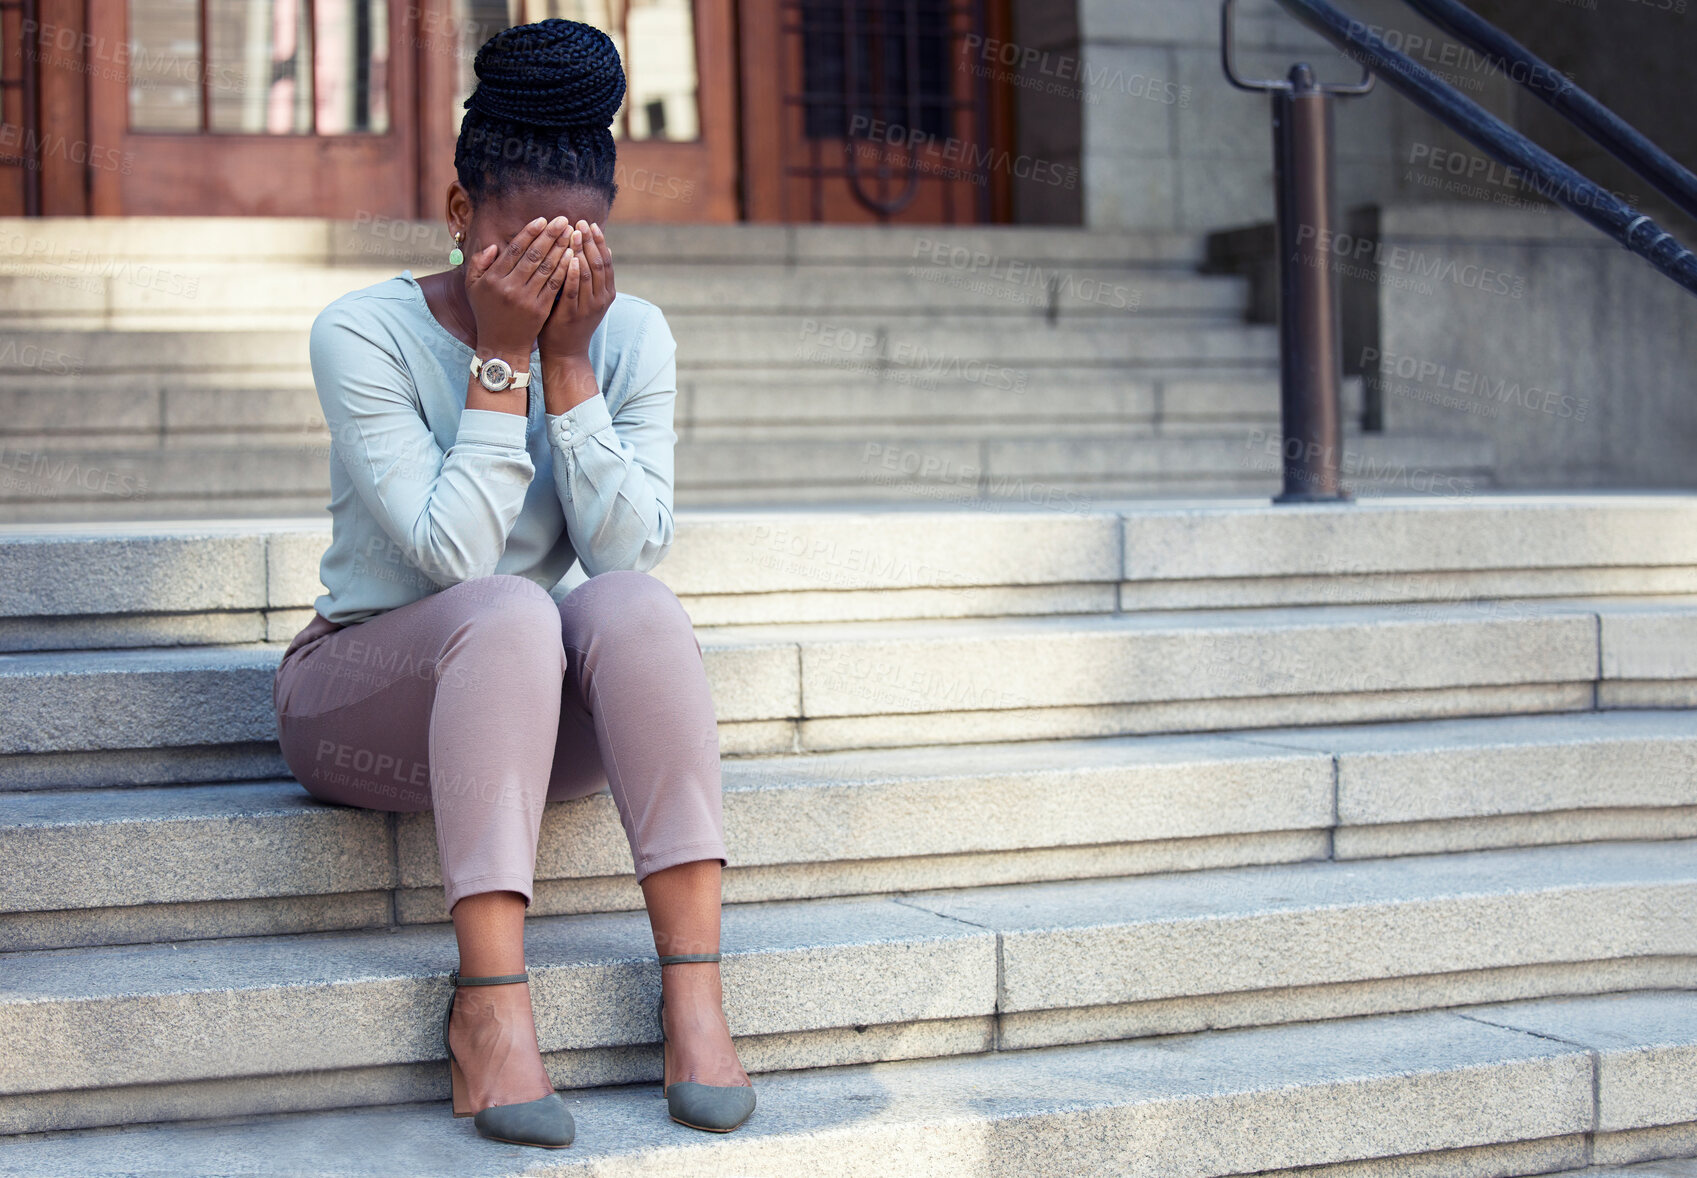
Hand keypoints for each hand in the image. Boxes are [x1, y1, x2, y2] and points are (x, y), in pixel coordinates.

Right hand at [464, 215, 572, 357]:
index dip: (530, 233)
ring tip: (571, 234)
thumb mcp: (474, 288)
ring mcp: (526, 299)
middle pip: (534, 256)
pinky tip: (573, 257)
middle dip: (550, 236)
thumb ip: (479, 264)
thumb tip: (495, 246)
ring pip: (547, 269)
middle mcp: (510, 287)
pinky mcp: (540, 310)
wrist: (501, 346)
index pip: (515, 250)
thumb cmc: (487, 313)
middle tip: (563, 220)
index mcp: (494, 279)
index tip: (543, 220)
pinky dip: (564, 269)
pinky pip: (555, 285)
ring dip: (561, 249)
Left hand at [539, 221, 615, 361]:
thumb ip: (590, 276)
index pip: (606, 261)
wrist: (566, 353)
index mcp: (607, 293)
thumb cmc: (571, 321)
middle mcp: (601, 299)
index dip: (598, 241)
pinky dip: (573, 273)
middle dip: (590, 241)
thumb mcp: (587, 297)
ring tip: (574, 233)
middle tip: (580, 222)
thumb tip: (598, 248)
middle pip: (599, 264)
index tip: (590, 223)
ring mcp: (588, 308)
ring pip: (588, 274)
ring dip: (581, 252)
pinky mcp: (572, 314)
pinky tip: (568, 257)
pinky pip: (573, 290)